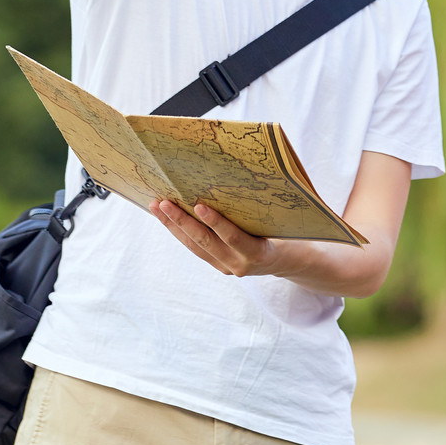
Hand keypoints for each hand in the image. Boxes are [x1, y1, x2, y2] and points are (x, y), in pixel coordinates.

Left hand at [151, 199, 312, 278]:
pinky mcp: (217, 264)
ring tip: (157, 206)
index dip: (216, 223)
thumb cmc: (287, 232)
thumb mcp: (280, 222)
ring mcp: (225, 267)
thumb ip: (261, 208)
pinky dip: (180, 231)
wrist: (288, 260)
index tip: (199, 206)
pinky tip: (166, 217)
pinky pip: (195, 247)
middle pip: (204, 242)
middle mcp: (238, 265)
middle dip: (182, 222)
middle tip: (164, 203)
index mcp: (258, 253)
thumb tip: (241, 177)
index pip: (233, 237)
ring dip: (173, 226)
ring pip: (194, 246)